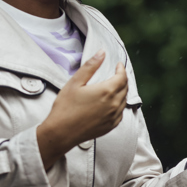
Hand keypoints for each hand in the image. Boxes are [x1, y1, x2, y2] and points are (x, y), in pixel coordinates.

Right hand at [37, 51, 127, 169]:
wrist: (60, 133)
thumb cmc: (65, 108)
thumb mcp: (75, 82)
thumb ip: (90, 66)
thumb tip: (101, 53)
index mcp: (107, 91)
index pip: (122, 77)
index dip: (121, 69)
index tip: (118, 65)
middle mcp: (114, 104)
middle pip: (125, 88)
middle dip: (122, 79)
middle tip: (116, 74)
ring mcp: (113, 116)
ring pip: (124, 100)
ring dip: (121, 92)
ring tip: (113, 87)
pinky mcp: (111, 126)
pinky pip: (120, 112)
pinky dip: (119, 105)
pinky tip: (111, 103)